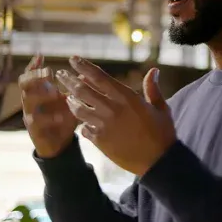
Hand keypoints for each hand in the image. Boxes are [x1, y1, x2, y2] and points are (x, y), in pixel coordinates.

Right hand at [20, 54, 77, 158]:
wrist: (59, 144)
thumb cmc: (64, 117)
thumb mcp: (69, 100)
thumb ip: (75, 87)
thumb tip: (86, 72)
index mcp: (40, 92)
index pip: (31, 75)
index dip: (34, 66)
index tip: (41, 56)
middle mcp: (32, 101)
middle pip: (24, 84)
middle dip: (34, 77)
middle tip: (48, 73)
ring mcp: (30, 115)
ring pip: (28, 102)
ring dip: (41, 95)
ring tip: (55, 93)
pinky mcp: (34, 130)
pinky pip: (36, 123)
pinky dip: (49, 118)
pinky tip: (60, 117)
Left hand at [56, 56, 175, 176]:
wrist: (158, 161)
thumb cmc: (162, 132)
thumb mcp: (161, 108)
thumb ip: (153, 88)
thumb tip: (154, 70)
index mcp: (127, 97)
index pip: (99, 77)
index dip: (84, 67)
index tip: (73, 59)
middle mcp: (112, 109)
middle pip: (82, 90)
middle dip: (68, 80)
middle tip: (60, 74)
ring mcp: (103, 125)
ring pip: (78, 109)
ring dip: (70, 101)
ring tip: (66, 96)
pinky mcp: (99, 140)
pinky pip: (83, 128)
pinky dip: (81, 123)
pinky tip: (81, 120)